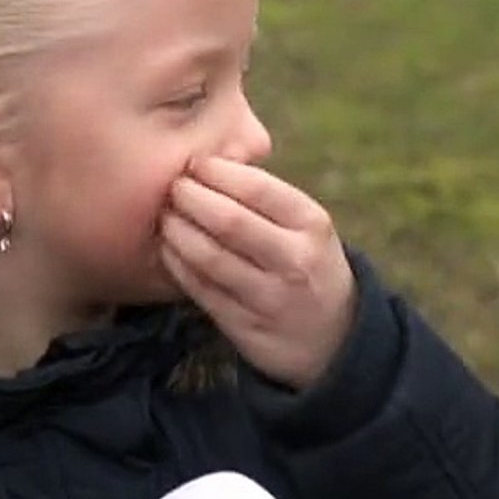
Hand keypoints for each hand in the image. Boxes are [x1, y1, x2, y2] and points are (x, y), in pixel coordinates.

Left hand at [160, 156, 355, 390]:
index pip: (257, 188)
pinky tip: (168, 248)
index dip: (217, 172)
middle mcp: (294, 261)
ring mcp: (269, 298)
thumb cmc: (307, 262)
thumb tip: (206, 162)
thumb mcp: (306, 226)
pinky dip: (177, 264)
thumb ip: (266, 198)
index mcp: (311, 224)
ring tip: (165, 216)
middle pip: (229, 222)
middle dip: (191, 198)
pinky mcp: (245, 326)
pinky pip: (200, 289)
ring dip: (177, 231)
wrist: (333, 336)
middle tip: (173, 188)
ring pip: (209, 258)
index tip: (194, 163)